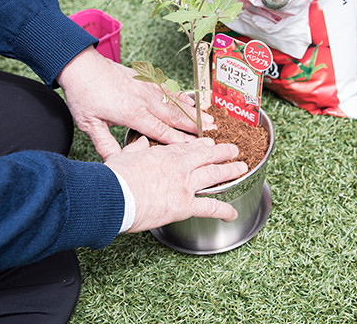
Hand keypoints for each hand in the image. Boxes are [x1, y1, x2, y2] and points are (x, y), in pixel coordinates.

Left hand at [57, 47, 214, 159]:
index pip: (161, 130)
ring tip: (209, 118)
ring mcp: (146, 88)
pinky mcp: (145, 79)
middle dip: (194, 126)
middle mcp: (144, 100)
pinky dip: (182, 96)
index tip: (195, 146)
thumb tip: (115, 163)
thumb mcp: (89, 124)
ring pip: (175, 101)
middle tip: (213, 131)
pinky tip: (190, 100)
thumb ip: (105, 144)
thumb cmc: (84, 94)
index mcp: (132, 113)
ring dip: (193, 111)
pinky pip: (169, 89)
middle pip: (174, 116)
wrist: (80, 65)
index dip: (179, 140)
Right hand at [104, 137, 242, 231]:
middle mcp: (179, 166)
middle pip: (207, 156)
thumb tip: (140, 143)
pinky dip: (224, 210)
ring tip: (242, 168)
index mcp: (164, 154)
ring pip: (214, 175)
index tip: (209, 143)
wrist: (114, 195)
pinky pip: (210, 207)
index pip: (188, 147)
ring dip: (230, 171)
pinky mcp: (185, 205)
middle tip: (233, 150)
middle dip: (223, 152)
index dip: (202, 145)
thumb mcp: (124, 155)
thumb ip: (136, 149)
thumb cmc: (115, 178)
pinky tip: (232, 213)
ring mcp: (184, 185)